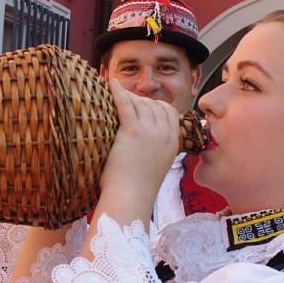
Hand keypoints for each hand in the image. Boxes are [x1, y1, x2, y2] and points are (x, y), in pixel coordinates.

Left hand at [101, 80, 179, 196]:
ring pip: (139, 103)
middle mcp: (164, 134)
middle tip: (122, 101)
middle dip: (138, 100)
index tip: (140, 107)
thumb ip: (156, 149)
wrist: (130, 198)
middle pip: (153, 105)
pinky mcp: (133, 131)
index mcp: (173, 142)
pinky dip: (118, 92)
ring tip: (114, 95)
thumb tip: (146, 143)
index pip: (168, 112)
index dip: (153, 106)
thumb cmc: (137, 188)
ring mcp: (150, 131)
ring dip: (126, 97)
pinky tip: (110, 84)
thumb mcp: (156, 166)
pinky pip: (126, 103)